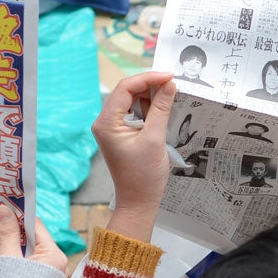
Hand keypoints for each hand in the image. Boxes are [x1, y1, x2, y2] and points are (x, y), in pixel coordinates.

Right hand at [0, 206, 69, 272]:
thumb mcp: (10, 258)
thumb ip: (8, 233)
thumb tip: (4, 209)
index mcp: (54, 255)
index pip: (37, 226)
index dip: (20, 217)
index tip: (5, 210)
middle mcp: (59, 264)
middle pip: (35, 239)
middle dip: (17, 232)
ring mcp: (53, 274)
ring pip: (34, 252)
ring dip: (18, 246)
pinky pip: (34, 264)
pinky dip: (22, 259)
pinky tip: (8, 257)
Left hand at [92, 71, 177, 240]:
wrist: (137, 201)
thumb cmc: (144, 175)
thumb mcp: (155, 138)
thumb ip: (162, 108)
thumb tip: (170, 84)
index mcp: (106, 122)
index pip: (126, 88)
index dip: (149, 78)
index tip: (170, 76)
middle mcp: (105, 122)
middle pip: (127, 91)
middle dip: (150, 85)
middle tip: (173, 84)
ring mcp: (112, 127)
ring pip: (131, 100)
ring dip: (150, 96)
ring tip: (170, 98)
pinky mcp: (120, 133)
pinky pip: (133, 112)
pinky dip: (148, 108)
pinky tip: (162, 110)